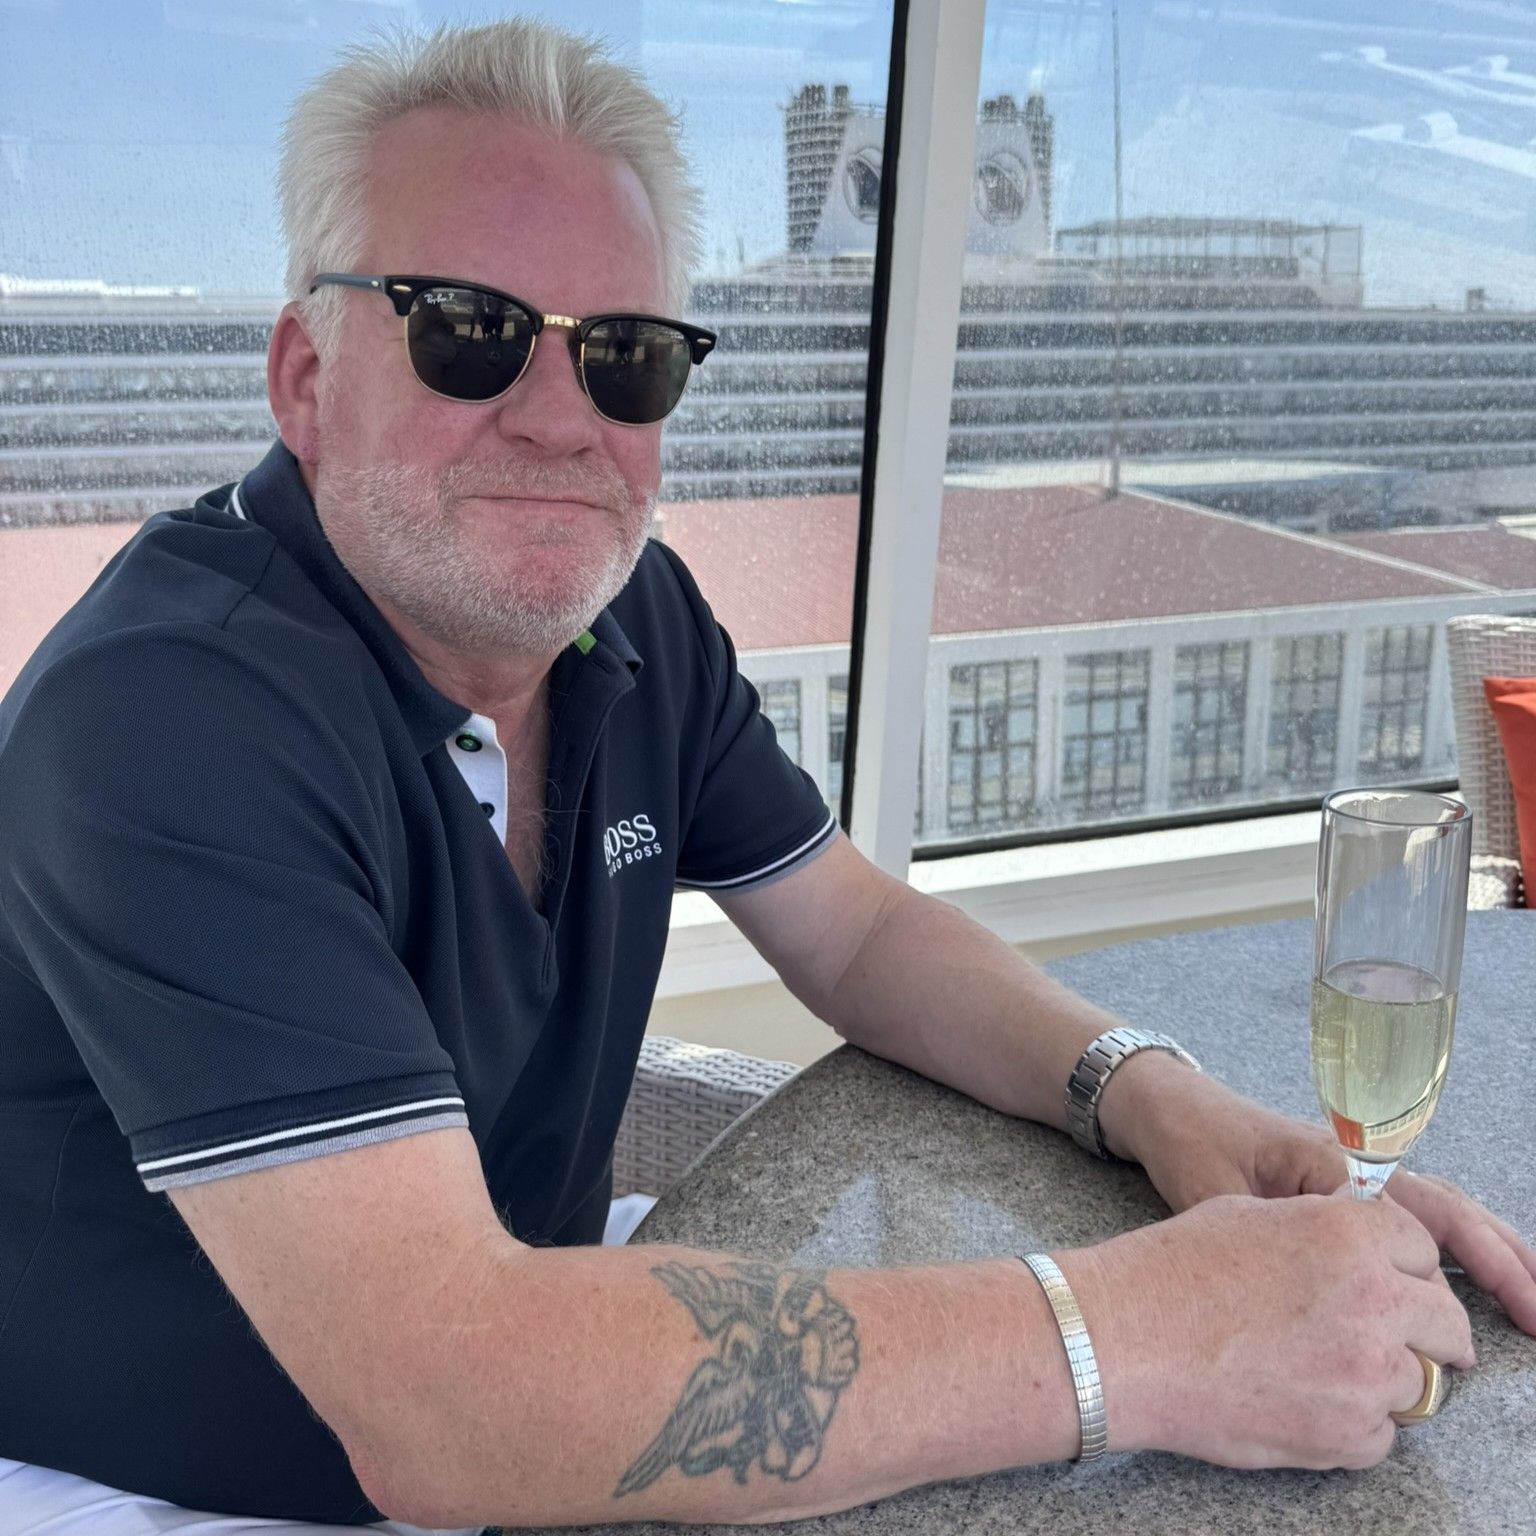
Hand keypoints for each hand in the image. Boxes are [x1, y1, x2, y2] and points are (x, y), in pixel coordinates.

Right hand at [1062, 1193, 1473, 1468]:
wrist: (1121, 1338)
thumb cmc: (1169, 1270)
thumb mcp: (1247, 1217)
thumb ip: (1319, 1233)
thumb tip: (1354, 1256)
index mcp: (1345, 1230)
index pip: (1421, 1247)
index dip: (1403, 1265)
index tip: (1393, 1282)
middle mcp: (1372, 1297)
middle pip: (1445, 1322)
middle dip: (1423, 1330)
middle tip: (1386, 1336)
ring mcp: (1365, 1370)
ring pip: (1417, 1383)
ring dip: (1382, 1378)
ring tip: (1321, 1369)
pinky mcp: (1347, 1433)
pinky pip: (1383, 1435)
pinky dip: (1353, 1424)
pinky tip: (1302, 1400)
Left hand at [1106, 1055, 1535, 1336]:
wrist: (1168, 1107)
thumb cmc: (1189, 1144)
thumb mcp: (1217, 1191)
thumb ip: (1266, 1235)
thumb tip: (1318, 1287)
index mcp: (1331, 1164)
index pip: (1413, 1219)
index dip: (1463, 1265)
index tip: (1499, 1312)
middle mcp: (1356, 1164)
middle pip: (1447, 1211)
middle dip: (1502, 1262)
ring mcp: (1354, 1172)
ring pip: (1440, 1211)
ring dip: (1490, 1251)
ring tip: (1534, 1300)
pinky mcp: (1344, 1186)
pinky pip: (1414, 1214)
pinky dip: (1456, 1242)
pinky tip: (1480, 1277)